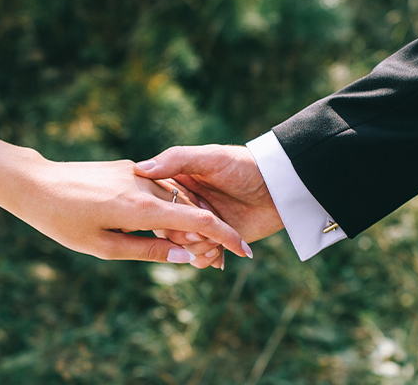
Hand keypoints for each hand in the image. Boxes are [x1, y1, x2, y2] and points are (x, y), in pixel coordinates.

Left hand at [2, 158, 251, 262]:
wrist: (32, 183)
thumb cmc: (62, 222)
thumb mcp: (104, 247)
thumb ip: (148, 250)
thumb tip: (185, 255)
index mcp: (140, 209)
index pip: (199, 222)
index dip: (226, 238)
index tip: (245, 253)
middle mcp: (144, 186)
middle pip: (191, 210)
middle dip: (209, 235)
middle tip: (218, 261)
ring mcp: (135, 173)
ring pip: (176, 197)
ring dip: (189, 221)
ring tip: (193, 247)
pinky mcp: (125, 168)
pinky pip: (159, 188)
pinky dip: (170, 207)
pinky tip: (166, 224)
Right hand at [134, 145, 282, 263]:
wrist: (279, 188)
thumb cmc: (245, 166)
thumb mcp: (210, 157)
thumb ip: (176, 160)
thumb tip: (139, 169)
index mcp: (176, 183)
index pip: (154, 207)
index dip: (168, 217)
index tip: (187, 216)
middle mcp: (184, 206)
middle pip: (166, 232)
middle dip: (185, 237)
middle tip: (208, 231)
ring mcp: (200, 226)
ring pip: (182, 249)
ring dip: (199, 250)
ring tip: (219, 242)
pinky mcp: (216, 241)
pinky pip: (199, 259)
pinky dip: (207, 259)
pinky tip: (222, 253)